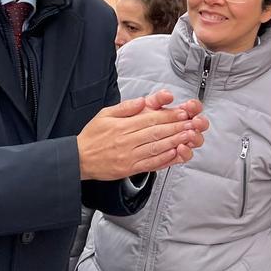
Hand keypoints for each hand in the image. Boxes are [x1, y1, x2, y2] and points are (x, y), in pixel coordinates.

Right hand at [76, 90, 208, 179]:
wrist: (79, 159)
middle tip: (191, 124)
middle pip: (155, 133)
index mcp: (121, 126)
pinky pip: (150, 164)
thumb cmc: (92, 136)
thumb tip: (142, 101)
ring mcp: (128, 157)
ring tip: (188, 137)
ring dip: (174, 142)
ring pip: (155, 148)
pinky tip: (175, 154)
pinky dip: (164, 160)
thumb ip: (125, 108)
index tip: (182, 113)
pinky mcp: (129, 169)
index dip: (168, 116)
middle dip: (176, 128)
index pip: (149, 119)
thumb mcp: (104, 114)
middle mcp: (125, 141)